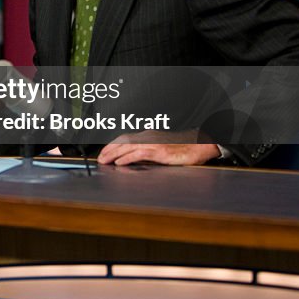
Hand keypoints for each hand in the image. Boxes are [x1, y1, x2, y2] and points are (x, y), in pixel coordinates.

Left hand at [97, 130, 220, 165]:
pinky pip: (139, 154)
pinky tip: (120, 163)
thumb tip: (133, 159)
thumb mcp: (161, 149)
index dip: (113, 145)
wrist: (199, 146)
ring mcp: (153, 143)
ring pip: (128, 146)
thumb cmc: (182, 149)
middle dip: (109, 150)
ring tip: (104, 161)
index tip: (104, 153)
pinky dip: (127, 158)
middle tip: (99, 158)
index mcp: (148, 136)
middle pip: (123, 141)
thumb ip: (148, 152)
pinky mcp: (159, 152)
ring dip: (114, 154)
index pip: (126, 138)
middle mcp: (148, 137)